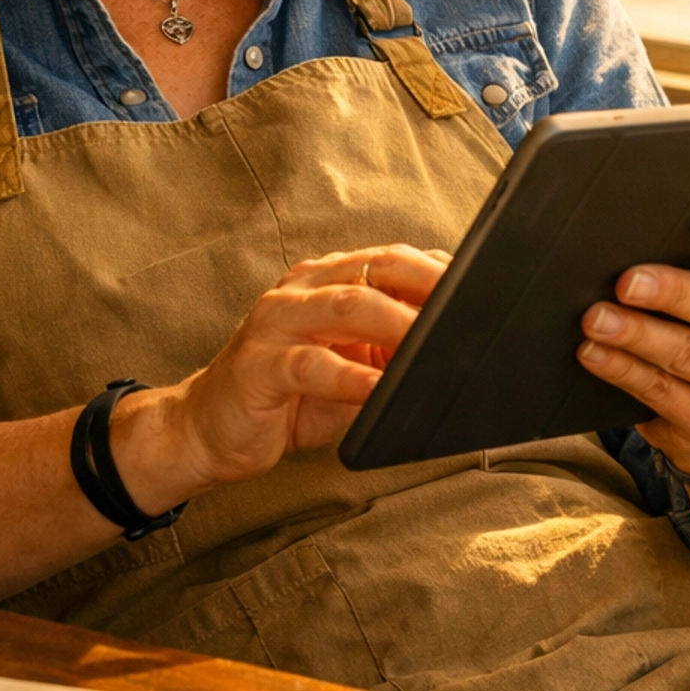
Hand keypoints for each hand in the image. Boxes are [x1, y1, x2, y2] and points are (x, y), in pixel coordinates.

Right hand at [117, 246, 449, 508]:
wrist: (206, 430)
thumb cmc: (288, 399)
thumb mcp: (350, 369)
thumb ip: (392, 354)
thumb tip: (456, 352)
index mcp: (327, 279)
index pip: (393, 260)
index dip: (440, 272)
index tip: (484, 290)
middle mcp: (302, 288)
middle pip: (376, 269)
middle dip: (428, 285)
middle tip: (470, 310)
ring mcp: (276, 322)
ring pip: (347, 305)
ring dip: (397, 323)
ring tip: (433, 345)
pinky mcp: (259, 365)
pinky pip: (312, 365)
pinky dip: (351, 377)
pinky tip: (378, 389)